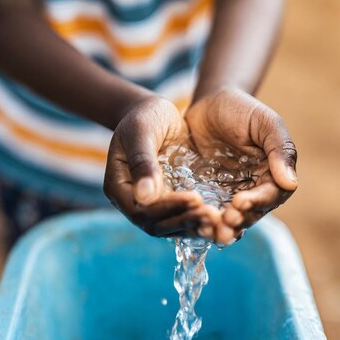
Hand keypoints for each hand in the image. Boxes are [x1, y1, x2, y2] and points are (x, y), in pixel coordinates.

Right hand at [104, 96, 220, 236]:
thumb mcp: (141, 132)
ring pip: (172, 226)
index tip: (195, 197)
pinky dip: (200, 221)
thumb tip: (145, 196)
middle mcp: (134, 201)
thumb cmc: (144, 117)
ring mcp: (153, 204)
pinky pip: (184, 217)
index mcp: (118, 187)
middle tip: (212, 215)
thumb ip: (143, 162)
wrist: (155, 113)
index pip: (141, 211)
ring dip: (195, 225)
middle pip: (157, 225)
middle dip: (184, 221)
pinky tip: (220, 217)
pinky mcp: (171, 201)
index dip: (168, 208)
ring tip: (219, 218)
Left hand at [185, 88, 297, 243]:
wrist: (207, 104)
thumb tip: (290, 183)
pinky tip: (197, 225)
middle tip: (225, 221)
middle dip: (241, 219)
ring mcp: (232, 193)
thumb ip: (280, 148)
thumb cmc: (240, 109)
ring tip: (214, 231)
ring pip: (234, 218)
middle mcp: (255, 187)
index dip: (258, 202)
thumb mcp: (264, 122)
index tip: (240, 203)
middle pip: (253, 212)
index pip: (272, 194)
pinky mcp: (211, 195)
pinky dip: (207, 222)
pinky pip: (211, 212)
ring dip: (225, 228)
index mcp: (273, 172)